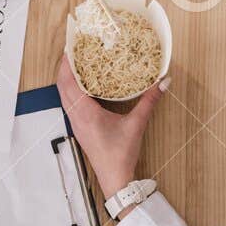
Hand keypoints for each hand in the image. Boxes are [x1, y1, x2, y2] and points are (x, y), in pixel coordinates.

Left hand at [56, 53, 164, 199]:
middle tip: (73, 50)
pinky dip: (70, 90)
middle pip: (61, 86)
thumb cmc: (121, 154)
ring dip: (66, 78)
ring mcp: (75, 123)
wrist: (114, 178)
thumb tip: (163, 81)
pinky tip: (82, 85)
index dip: (66, 64)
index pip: (69, 82)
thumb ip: (149, 100)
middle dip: (64, 67)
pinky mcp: (79, 127)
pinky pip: (69, 103)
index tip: (70, 47)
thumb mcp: (137, 124)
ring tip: (75, 63)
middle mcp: (76, 116)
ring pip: (63, 95)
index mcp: (86, 113)